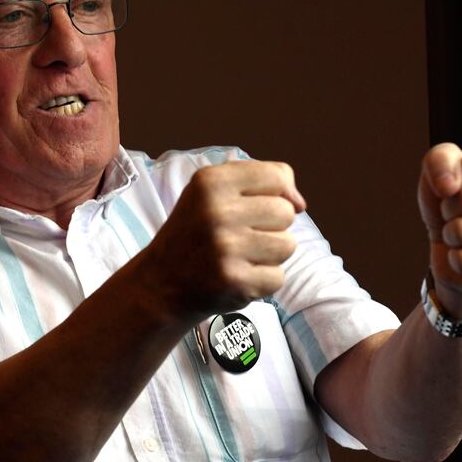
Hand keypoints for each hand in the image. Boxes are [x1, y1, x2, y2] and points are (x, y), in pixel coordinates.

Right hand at [139, 160, 304, 320]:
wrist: (161, 284)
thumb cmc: (196, 232)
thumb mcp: (212, 191)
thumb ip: (260, 179)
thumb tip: (300, 203)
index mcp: (210, 182)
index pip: (278, 177)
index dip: (279, 193)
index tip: (260, 207)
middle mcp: (216, 212)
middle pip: (285, 213)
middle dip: (271, 226)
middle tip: (240, 236)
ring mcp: (225, 248)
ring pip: (288, 246)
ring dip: (269, 254)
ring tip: (240, 256)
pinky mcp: (234, 282)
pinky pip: (278, 277)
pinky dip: (262, 280)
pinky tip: (237, 276)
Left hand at [417, 143, 461, 313]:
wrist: (451, 246)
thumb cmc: (451, 201)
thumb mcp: (439, 169)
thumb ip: (440, 159)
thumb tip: (448, 185)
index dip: (454, 177)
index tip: (460, 186)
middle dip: (448, 208)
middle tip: (458, 213)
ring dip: (452, 233)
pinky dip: (455, 259)